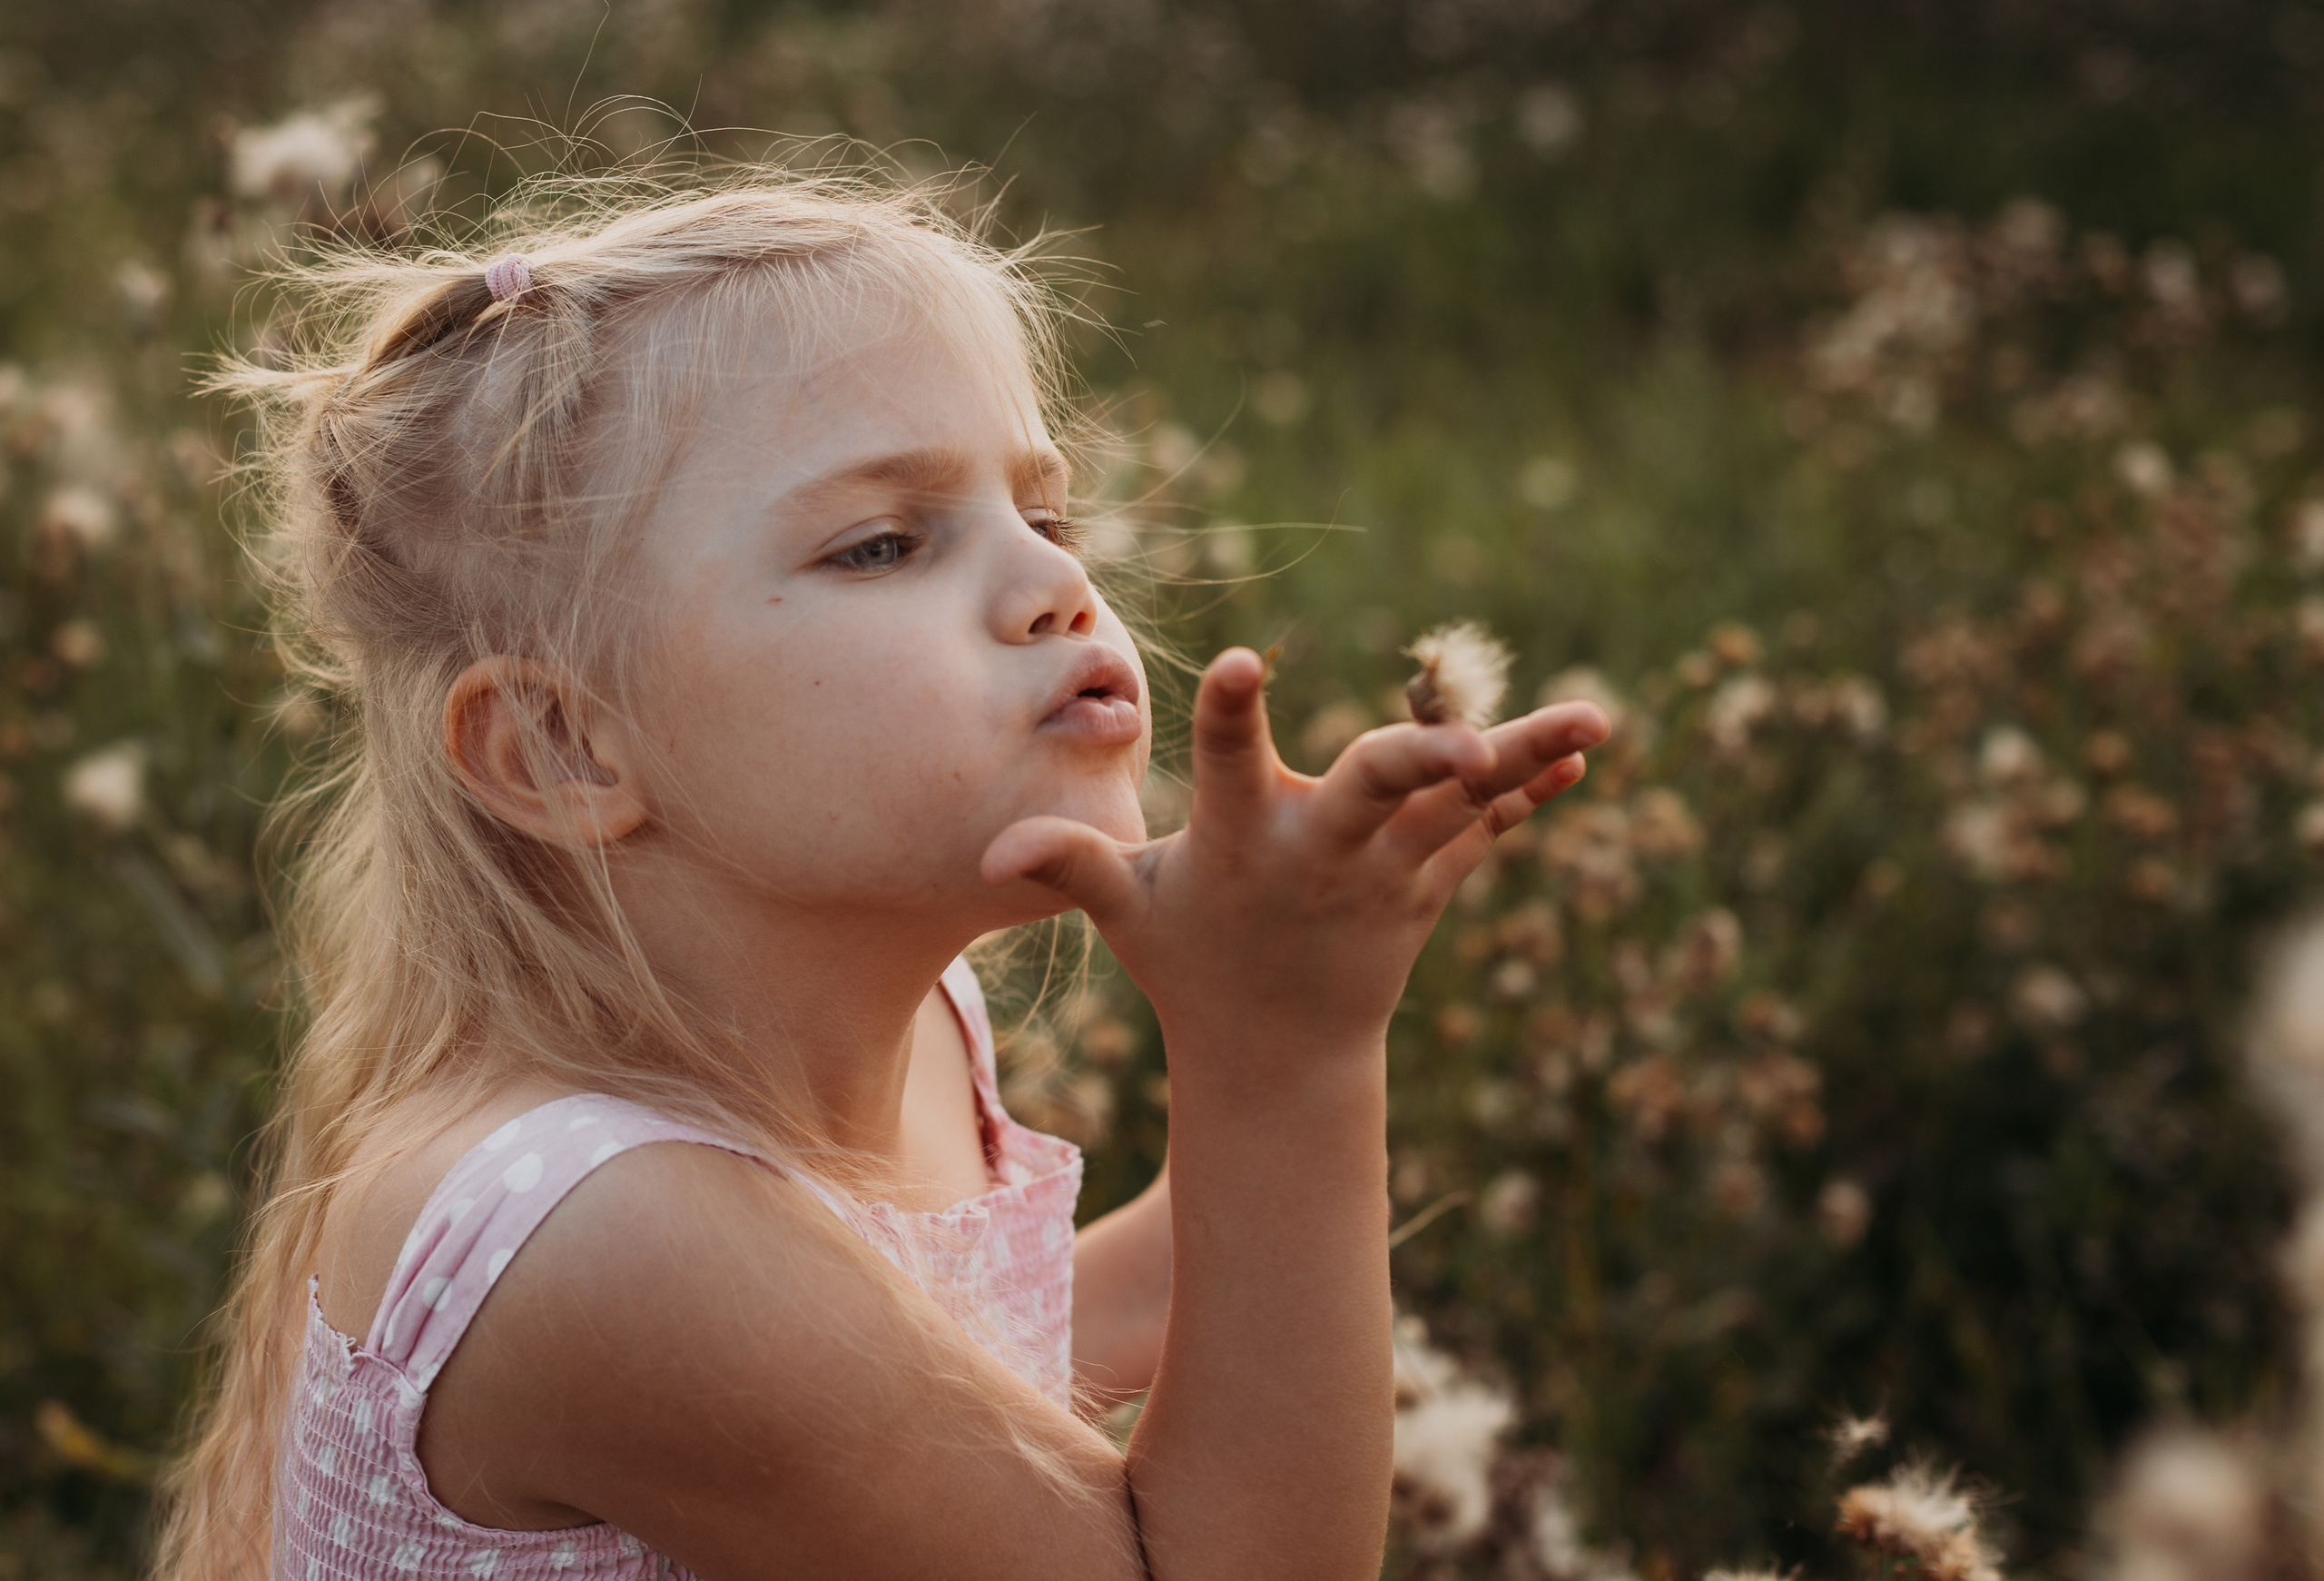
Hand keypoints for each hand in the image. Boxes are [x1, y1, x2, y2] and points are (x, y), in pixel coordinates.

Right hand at [982, 647, 1609, 1076]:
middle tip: (1473, 746)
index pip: (1229, 767)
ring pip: (1462, 806)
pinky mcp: (1430, 884)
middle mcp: (1323, 856)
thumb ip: (1070, 867)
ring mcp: (1388, 874)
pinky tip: (1585, 749)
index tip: (1240, 662)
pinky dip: (1534, 794)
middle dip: (1420, 762)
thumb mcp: (1127, 915)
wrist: (1282, 1062)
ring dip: (1525, 760)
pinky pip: (1487, 832)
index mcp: (1243, 846)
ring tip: (1596, 716)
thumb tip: (988, 860)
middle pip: (1375, 791)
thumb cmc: (1191, 960)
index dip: (1228, 715)